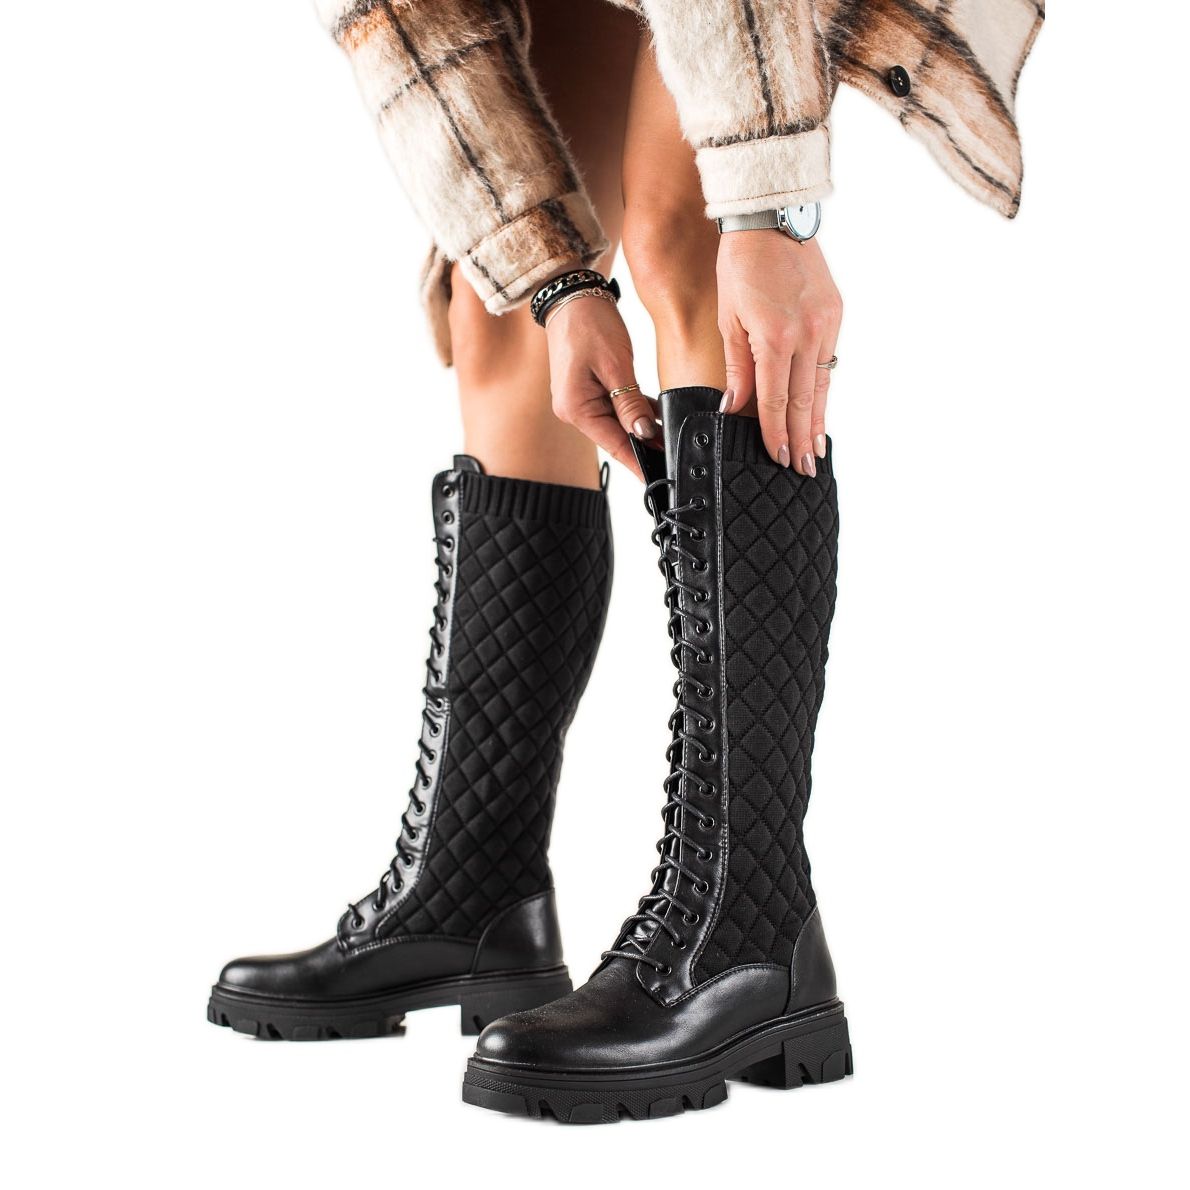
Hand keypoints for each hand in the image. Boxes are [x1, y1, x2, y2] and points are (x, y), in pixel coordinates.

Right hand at [545, 293, 656, 476]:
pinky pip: (614, 409)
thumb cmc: (589, 325)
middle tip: (672, 457)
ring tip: (668, 439)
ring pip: (617, 424)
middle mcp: (574, 410)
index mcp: (576, 408)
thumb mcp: (616, 365)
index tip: (658, 478)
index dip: (639, 462)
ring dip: (640, 429)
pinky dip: (633, 412)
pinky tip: (654, 416)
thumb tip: (644, 434)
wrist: (571, 295)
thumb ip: (631, 404)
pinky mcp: (587, 391)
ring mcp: (579, 401)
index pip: (614, 444)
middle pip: (615, 437)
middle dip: (643, 447)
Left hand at [717, 232, 841, 474]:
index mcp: (774, 336)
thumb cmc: (740, 267)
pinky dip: (823, 390)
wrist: (772, 219)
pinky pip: (829, 362)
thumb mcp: (729, 320)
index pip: (775, 400)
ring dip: (818, 421)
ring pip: (822, 385)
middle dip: (801, 439)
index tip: (778, 458)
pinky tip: (820, 411)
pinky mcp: (836, 314)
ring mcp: (827, 324)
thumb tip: (735, 407)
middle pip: (803, 400)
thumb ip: (737, 367)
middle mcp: (806, 333)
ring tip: (816, 450)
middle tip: (804, 470)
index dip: (776, 434)